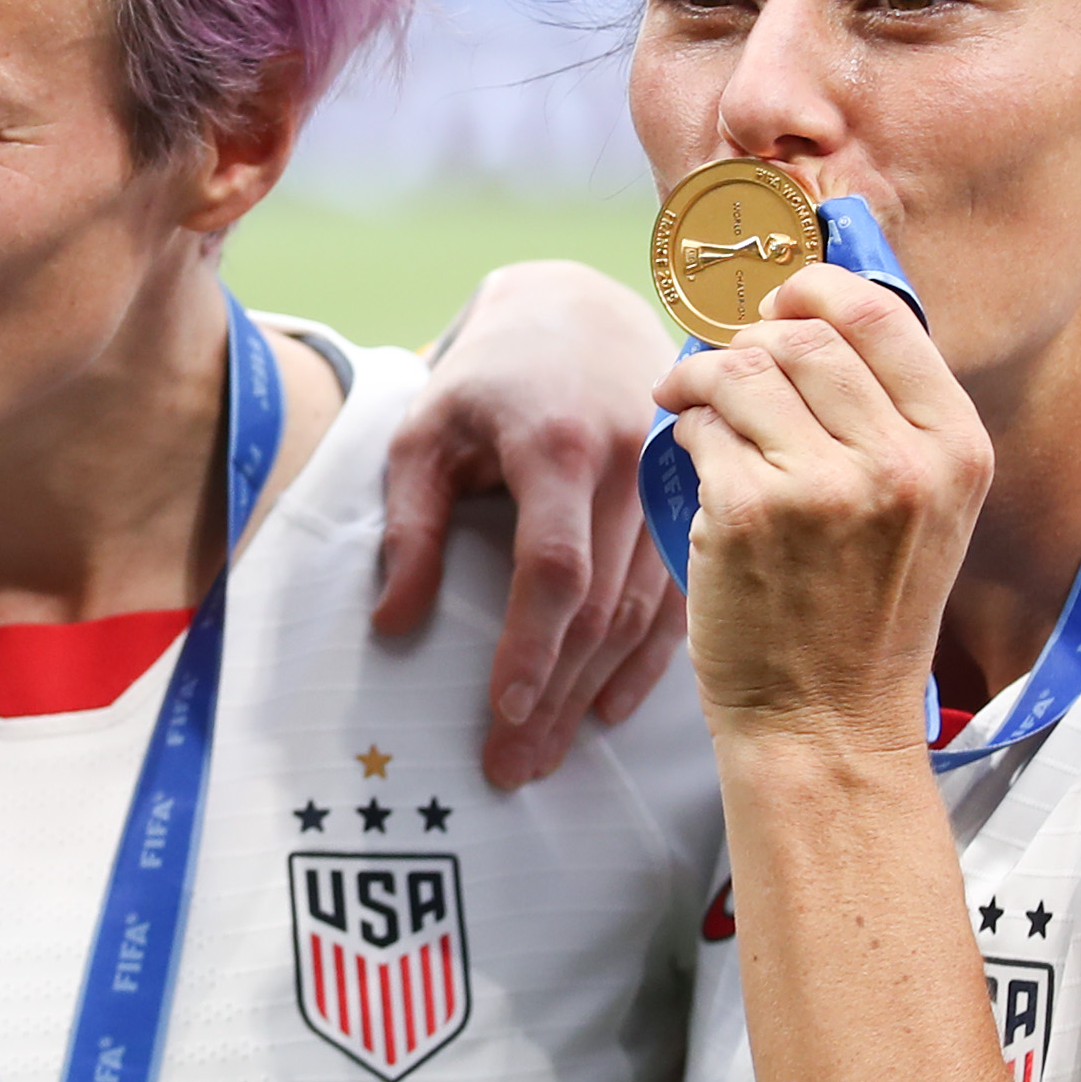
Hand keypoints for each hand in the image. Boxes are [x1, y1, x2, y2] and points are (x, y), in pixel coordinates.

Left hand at [377, 259, 686, 785]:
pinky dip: (646, 662)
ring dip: (592, 692)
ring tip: (544, 756)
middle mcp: (629, 470)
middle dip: (553, 696)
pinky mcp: (688, 507)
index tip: (502, 710)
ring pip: (641, 613)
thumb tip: (392, 625)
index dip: (532, 645)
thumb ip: (409, 525)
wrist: (580, 314)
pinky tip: (607, 710)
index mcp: (559, 447)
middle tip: (512, 767)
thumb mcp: (426, 432)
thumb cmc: (488, 380)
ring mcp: (670, 491)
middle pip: (599, 606)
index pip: (554, 566)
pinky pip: (676, 599)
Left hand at [654, 263, 986, 755]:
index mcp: (956, 449)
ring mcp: (823, 485)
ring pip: (742, 371)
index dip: (817, 290)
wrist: (826, 721)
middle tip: (726, 363)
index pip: (882, 317)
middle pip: (803, 337)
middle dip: (751, 338)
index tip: (782, 299)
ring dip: (705, 377)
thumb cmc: (865, 616)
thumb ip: (894, 422)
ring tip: (694, 401)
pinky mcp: (750, 510)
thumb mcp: (926, 513)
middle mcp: (900, 462)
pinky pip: (701, 426)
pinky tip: (693, 453)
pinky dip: (685, 428)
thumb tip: (820, 321)